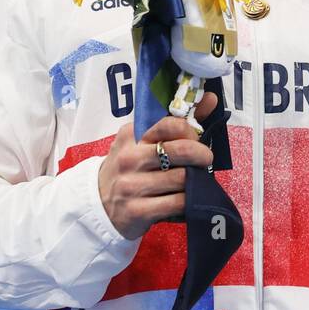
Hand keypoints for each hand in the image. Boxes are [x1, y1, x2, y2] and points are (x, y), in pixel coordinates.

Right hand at [97, 92, 216, 240]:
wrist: (97, 205)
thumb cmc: (130, 169)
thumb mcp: (143, 142)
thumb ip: (177, 121)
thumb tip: (211, 98)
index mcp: (132, 135)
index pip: (171, 124)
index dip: (192, 131)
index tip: (196, 139)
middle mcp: (129, 158)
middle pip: (182, 150)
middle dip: (202, 155)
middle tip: (205, 160)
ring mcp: (131, 185)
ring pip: (183, 178)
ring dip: (196, 180)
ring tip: (193, 181)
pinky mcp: (137, 211)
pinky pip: (178, 203)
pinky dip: (189, 201)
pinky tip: (186, 199)